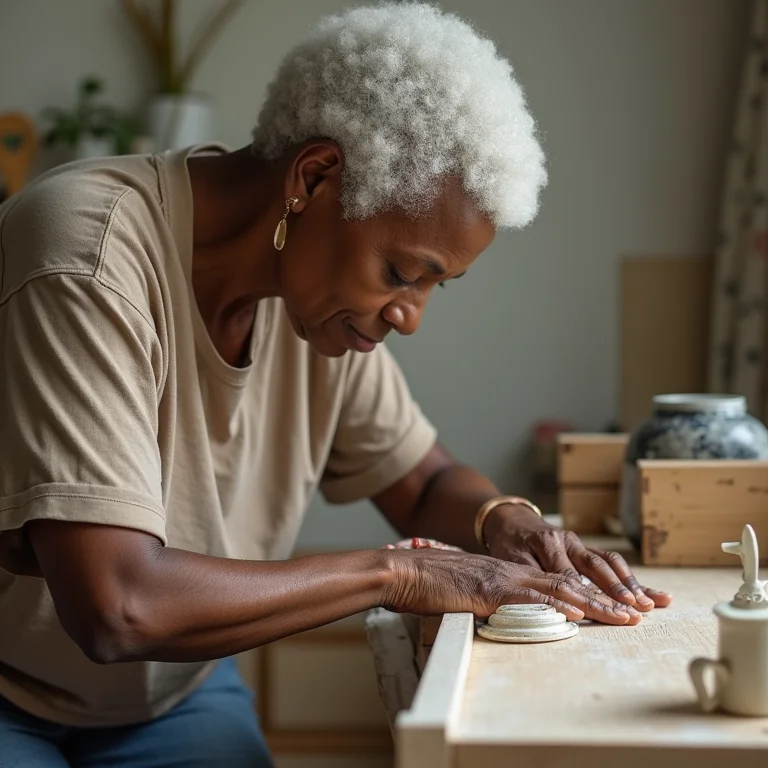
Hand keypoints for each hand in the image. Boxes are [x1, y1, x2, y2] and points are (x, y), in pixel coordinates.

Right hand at [381, 548, 646, 624]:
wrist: (403, 571)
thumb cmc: (429, 584)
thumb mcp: (467, 593)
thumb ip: (490, 600)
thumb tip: (504, 615)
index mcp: (509, 573)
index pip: (559, 583)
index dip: (592, 595)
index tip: (619, 608)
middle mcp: (512, 571)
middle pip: (569, 583)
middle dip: (607, 599)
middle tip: (639, 612)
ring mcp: (501, 578)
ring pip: (557, 588)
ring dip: (593, 604)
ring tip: (623, 616)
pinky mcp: (486, 589)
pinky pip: (526, 597)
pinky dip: (553, 604)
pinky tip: (575, 612)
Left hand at [484, 505, 672, 612]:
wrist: (511, 520)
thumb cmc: (509, 544)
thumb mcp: (511, 558)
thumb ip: (529, 576)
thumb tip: (547, 600)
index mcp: (547, 543)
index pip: (570, 575)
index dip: (587, 595)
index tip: (604, 611)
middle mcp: (568, 542)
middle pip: (597, 568)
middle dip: (617, 589)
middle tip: (636, 609)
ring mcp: (581, 544)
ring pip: (610, 564)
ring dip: (630, 584)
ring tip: (650, 604)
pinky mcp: (588, 549)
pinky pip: (613, 563)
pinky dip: (634, 580)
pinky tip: (656, 594)